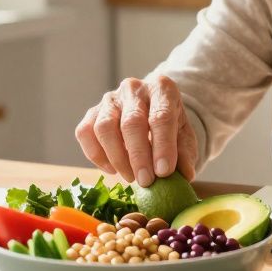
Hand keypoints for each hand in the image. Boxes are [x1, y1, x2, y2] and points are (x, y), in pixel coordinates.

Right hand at [74, 75, 197, 186]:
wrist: (151, 109)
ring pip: (104, 127)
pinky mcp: (92, 111)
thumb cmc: (169, 125)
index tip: (164, 172)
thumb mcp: (184, 136)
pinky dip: (96, 155)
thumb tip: (184, 175)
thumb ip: (186, 154)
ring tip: (131, 177)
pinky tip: (113, 170)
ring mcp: (110, 98)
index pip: (162, 117)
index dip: (163, 146)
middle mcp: (134, 89)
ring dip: (117, 157)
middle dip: (138, 156)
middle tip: (146, 182)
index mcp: (162, 89)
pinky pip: (85, 133)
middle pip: (132, 122)